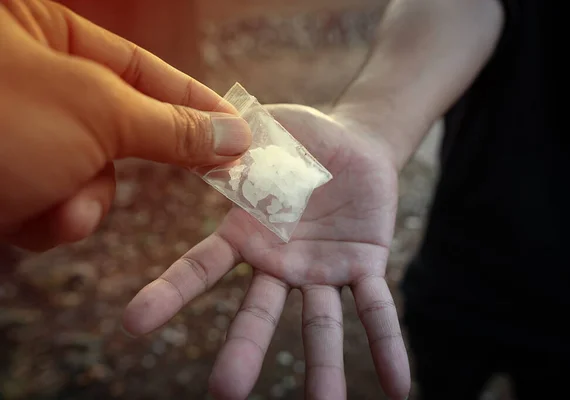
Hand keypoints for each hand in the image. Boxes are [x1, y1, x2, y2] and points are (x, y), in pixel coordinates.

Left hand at [0, 0, 249, 250]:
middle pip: (116, 131)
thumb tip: (233, 135)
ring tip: (53, 208)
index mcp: (45, 31)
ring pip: (86, 175)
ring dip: (81, 203)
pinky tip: (23, 219)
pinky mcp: (1, 176)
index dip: (195, 103)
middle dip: (114, 171)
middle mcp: (30, 78)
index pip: (145, 68)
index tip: (237, 132)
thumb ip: (170, 127)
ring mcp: (14, 130)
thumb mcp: (95, 114)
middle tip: (123, 177)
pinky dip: (47, 220)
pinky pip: (51, 201)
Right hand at [123, 104, 410, 398]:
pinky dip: (386, 346)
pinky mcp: (363, 267)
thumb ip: (234, 135)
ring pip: (318, 325)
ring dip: (322, 369)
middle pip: (258, 313)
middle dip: (243, 351)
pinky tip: (397, 388)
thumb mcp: (265, 128)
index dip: (168, 293)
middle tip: (226, 394)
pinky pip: (376, 310)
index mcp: (247, 233)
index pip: (201, 268)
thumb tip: (196, 130)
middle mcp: (279, 263)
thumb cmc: (302, 136)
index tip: (133, 324)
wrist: (354, 145)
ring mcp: (321, 271)